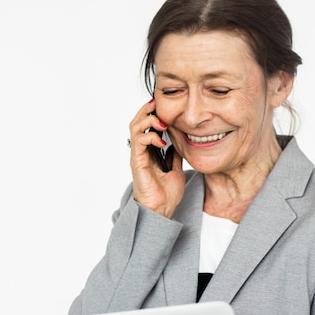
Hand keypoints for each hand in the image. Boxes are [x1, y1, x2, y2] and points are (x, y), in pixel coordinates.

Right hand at [128, 99, 184, 218]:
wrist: (162, 210)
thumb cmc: (166, 194)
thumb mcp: (177, 169)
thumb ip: (175, 155)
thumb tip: (180, 143)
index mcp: (149, 152)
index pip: (146, 125)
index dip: (153, 113)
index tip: (164, 106)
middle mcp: (141, 152)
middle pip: (137, 122)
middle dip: (147, 110)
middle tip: (158, 104)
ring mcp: (138, 156)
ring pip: (134, 128)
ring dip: (147, 120)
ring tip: (161, 121)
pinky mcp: (137, 162)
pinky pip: (139, 142)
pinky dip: (150, 136)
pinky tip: (162, 140)